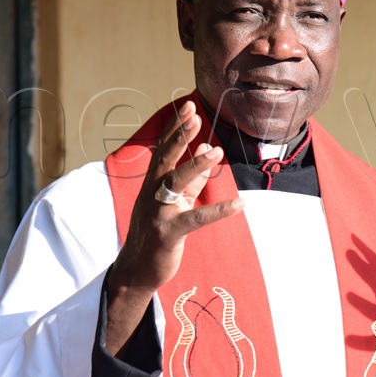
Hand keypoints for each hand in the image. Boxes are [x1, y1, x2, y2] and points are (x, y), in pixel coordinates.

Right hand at [105, 100, 242, 355]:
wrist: (137, 269)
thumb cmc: (157, 230)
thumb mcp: (175, 201)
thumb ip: (192, 178)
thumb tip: (208, 149)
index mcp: (152, 183)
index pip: (164, 149)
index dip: (176, 128)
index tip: (189, 107)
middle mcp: (151, 193)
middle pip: (165, 159)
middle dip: (179, 136)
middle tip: (194, 116)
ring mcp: (157, 212)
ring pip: (175, 183)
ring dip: (195, 166)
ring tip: (216, 151)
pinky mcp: (168, 233)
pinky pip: (194, 219)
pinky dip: (217, 211)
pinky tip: (238, 204)